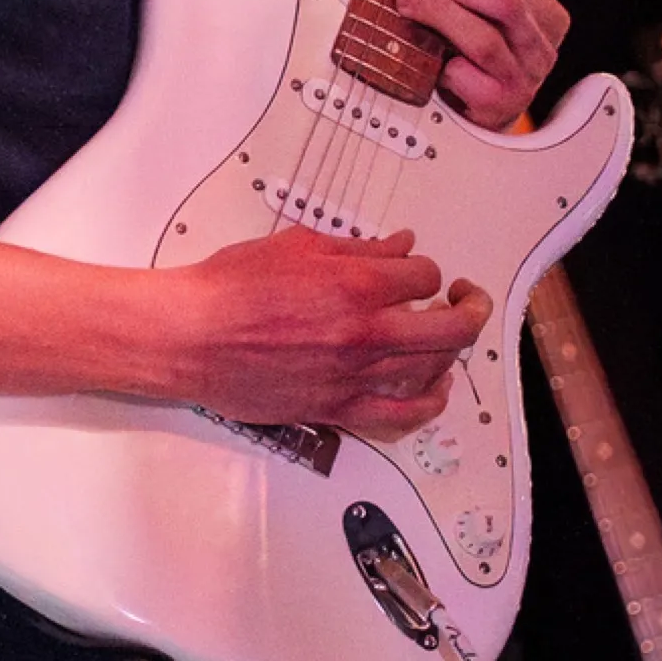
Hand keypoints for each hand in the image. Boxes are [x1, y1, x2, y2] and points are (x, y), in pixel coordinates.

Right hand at [170, 226, 491, 440]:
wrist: (191, 335)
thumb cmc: (231, 288)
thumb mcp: (297, 246)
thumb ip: (357, 248)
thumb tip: (399, 245)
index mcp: (356, 284)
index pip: (424, 276)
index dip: (425, 269)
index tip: (416, 270)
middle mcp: (365, 333)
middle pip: (450, 328)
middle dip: (469, 308)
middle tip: (468, 299)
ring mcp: (355, 376)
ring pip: (434, 369)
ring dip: (452, 351)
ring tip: (450, 337)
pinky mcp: (338, 408)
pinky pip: (402, 415)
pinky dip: (429, 403)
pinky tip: (435, 388)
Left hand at [395, 0, 567, 129]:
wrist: (484, 116)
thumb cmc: (477, 59)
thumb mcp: (483, 18)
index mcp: (545, 14)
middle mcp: (540, 48)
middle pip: (503, 1)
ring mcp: (524, 80)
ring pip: (483, 39)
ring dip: (437, 14)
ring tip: (405, 4)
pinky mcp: (498, 106)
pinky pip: (464, 76)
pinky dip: (438, 62)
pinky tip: (422, 54)